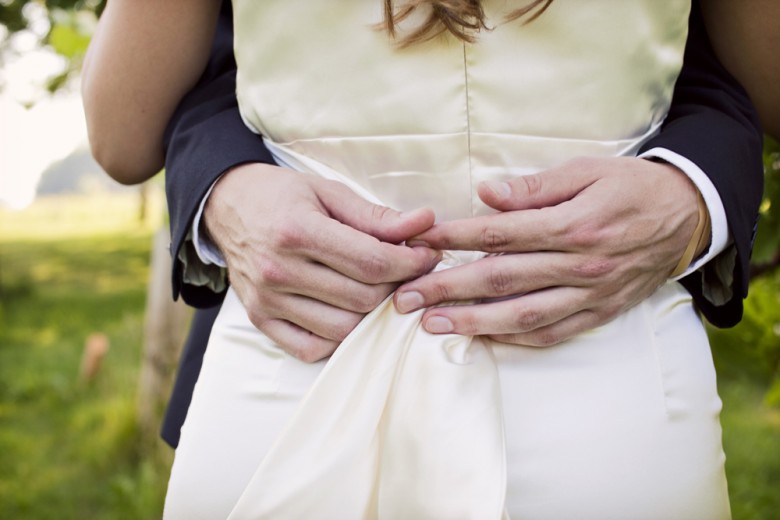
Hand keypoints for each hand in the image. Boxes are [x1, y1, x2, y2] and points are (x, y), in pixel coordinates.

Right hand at [204, 163, 440, 360]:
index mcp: (296, 231)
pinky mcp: (260, 320)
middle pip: (363, 299)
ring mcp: (267, 301)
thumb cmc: (283, 196)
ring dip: (373, 315)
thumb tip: (425, 224)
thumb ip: (376, 216)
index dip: (411, 262)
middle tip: (408, 271)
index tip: (427, 254)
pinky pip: (311, 348)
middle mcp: (278, 270)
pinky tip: (348, 312)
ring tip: (381, 290)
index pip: (371, 262)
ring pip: (343, 329)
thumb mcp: (329, 192)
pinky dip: (338, 339)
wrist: (228, 206)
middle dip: (398, 286)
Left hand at [393, 157, 701, 345]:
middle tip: (406, 298)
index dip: (454, 238)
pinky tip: (483, 339)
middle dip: (448, 289)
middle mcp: (580, 265)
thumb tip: (486, 193)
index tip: (419, 244)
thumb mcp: (588, 170)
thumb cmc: (630, 187)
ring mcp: (589, 295)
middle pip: (501, 280)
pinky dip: (515, 340)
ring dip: (473, 322)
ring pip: (522, 315)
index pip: (499, 234)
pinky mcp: (598, 313)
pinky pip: (552, 334)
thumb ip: (536, 187)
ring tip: (433, 325)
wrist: (688, 217)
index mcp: (573, 224)